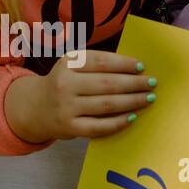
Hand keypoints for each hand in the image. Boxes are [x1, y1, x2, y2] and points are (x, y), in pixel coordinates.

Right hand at [6, 50, 155, 142]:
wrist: (36, 108)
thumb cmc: (63, 84)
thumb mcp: (71, 67)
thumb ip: (96, 65)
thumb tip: (135, 69)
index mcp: (66, 63)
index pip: (100, 61)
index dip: (123, 64)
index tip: (141, 67)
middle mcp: (64, 84)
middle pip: (107, 84)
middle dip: (133, 83)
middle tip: (151, 83)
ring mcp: (66, 107)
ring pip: (107, 105)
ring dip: (132, 101)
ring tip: (148, 98)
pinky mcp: (70, 127)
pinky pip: (101, 126)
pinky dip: (119, 122)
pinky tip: (133, 117)